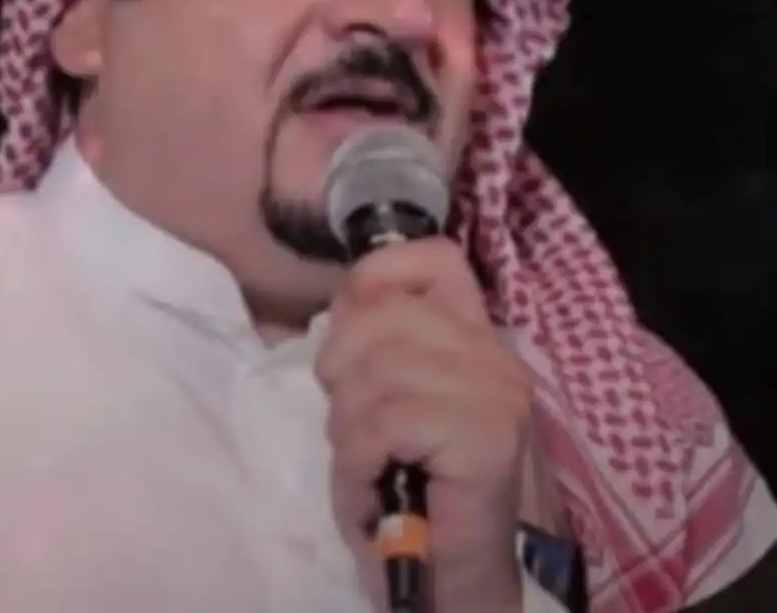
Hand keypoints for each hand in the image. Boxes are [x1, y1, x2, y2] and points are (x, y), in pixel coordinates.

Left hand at [314, 237, 532, 611]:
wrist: (454, 589)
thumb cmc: (411, 497)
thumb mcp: (379, 403)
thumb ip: (371, 348)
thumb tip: (342, 305)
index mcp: (472, 336)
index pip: (432, 257)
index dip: (375, 279)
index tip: (349, 337)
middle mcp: (493, 354)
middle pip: (381, 315)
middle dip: (342, 375)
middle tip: (357, 433)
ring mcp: (496, 391)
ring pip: (375, 371)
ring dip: (348, 432)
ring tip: (369, 469)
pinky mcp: (488, 435)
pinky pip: (385, 421)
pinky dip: (360, 462)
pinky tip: (376, 491)